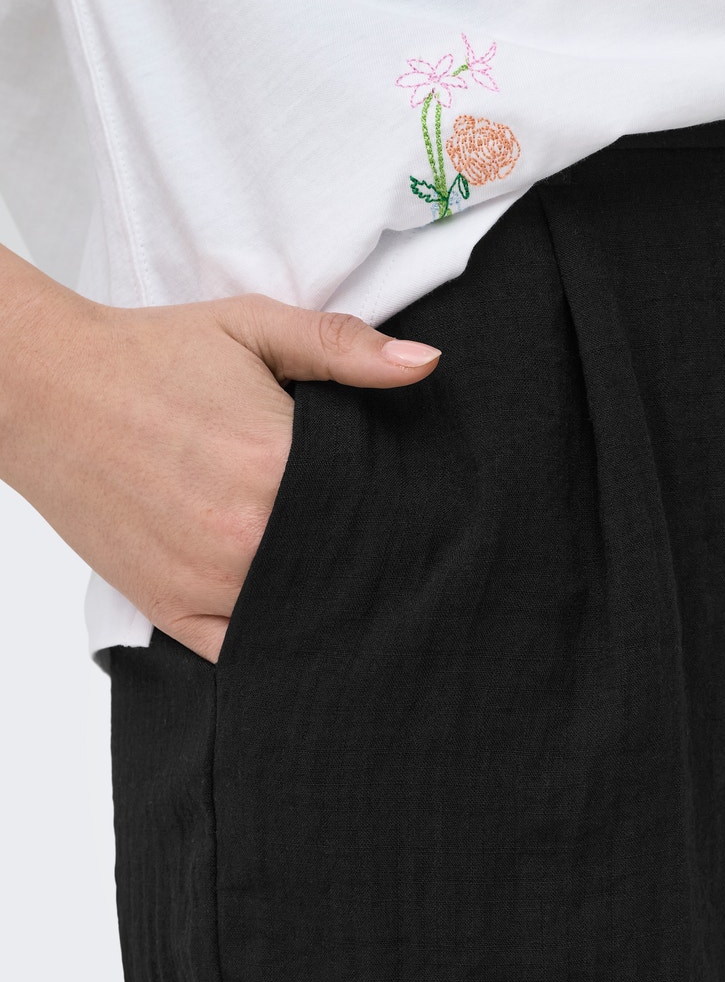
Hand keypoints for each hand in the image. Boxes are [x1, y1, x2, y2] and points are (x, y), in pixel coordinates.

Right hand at [0, 267, 439, 661]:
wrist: (42, 389)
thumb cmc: (149, 356)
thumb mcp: (251, 329)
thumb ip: (343, 348)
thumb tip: (425, 363)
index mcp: (274, 466)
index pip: (377, 512)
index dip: (406, 513)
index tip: (425, 512)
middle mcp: (245, 536)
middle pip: (347, 568)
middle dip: (374, 559)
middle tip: (398, 552)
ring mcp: (207, 582)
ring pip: (305, 616)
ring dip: (332, 604)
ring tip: (354, 584)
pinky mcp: (172, 612)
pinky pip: (248, 652)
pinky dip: (276, 640)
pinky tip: (299, 618)